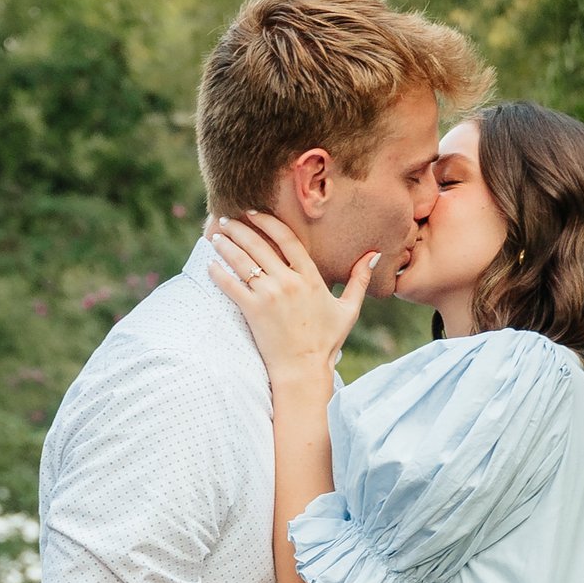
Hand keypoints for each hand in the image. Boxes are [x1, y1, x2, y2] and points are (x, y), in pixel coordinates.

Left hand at [207, 211, 377, 384]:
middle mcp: (289, 282)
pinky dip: (218, 273)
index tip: (254, 213)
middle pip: (259, 245)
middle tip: (226, 220)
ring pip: (243, 261)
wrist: (304, 369)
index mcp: (311, 277)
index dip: (268, 222)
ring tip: (215, 237)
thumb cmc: (326, 340)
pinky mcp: (253, 311)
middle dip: (240, 229)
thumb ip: (359, 279)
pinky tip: (210, 264)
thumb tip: (373, 254)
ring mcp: (270, 296)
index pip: (287, 238)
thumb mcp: (348, 309)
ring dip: (226, 246)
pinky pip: (231, 286)